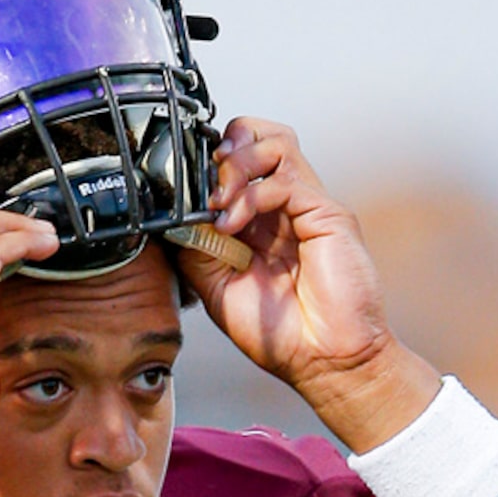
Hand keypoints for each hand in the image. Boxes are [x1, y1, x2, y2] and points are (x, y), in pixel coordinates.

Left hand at [176, 118, 439, 448]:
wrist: (327, 362)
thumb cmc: (282, 334)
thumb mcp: (217, 290)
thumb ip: (196, 250)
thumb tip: (170, 217)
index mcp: (260, 219)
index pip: (234, 160)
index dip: (205, 166)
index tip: (182, 192)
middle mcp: (284, 205)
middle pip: (256, 134)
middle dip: (221, 150)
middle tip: (203, 187)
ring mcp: (308, 205)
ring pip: (274, 140)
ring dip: (236, 164)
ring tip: (218, 203)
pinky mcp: (326, 213)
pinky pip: (284, 179)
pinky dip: (251, 194)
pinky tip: (233, 224)